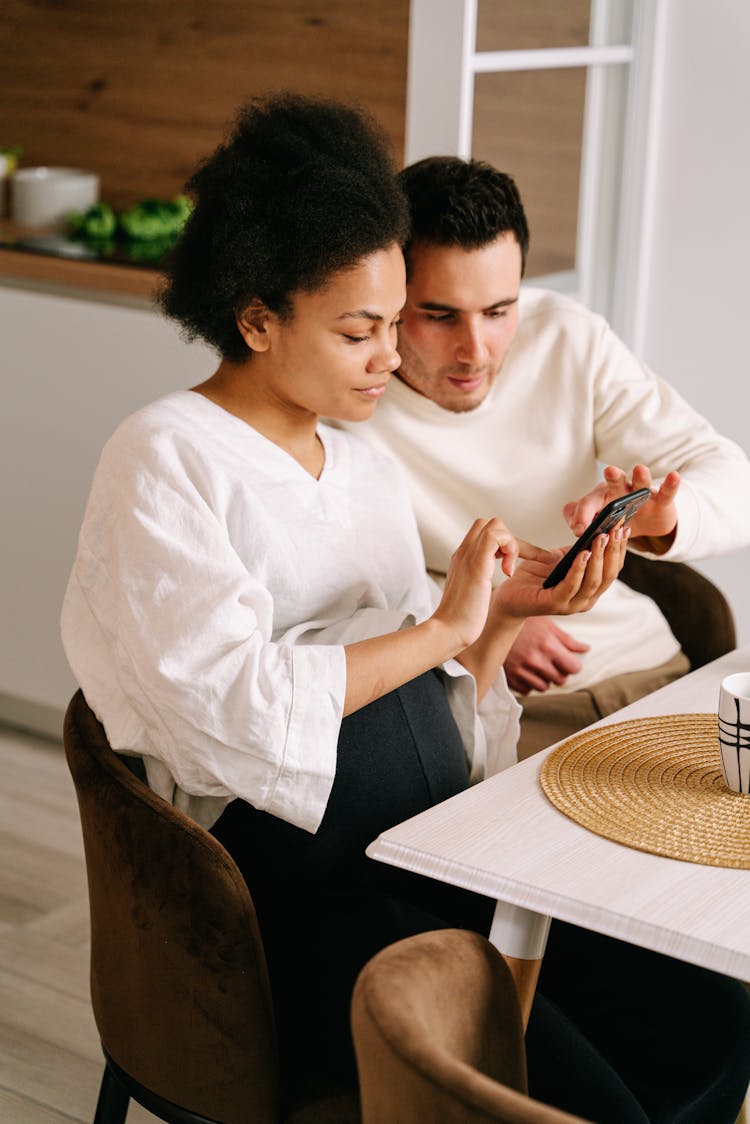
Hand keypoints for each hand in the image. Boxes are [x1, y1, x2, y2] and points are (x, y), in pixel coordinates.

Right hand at [433, 518, 518, 649]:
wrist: (448, 630)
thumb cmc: (459, 618)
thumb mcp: (469, 592)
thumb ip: (474, 580)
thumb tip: (482, 582)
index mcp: (462, 559)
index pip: (481, 532)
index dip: (501, 542)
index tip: (508, 564)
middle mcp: (464, 553)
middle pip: (488, 523)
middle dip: (507, 540)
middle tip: (509, 564)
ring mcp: (469, 557)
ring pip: (494, 526)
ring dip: (510, 544)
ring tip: (508, 568)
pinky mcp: (477, 565)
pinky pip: (496, 536)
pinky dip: (510, 548)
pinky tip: (507, 571)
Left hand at [493, 526, 627, 620]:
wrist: (509, 595)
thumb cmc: (533, 576)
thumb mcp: (559, 559)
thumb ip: (576, 551)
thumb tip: (593, 531)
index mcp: (590, 589)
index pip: (612, 569)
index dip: (620, 548)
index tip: (624, 527)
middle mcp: (586, 600)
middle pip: (608, 575)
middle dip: (613, 550)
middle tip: (616, 529)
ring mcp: (572, 604)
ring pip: (593, 581)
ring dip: (598, 557)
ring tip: (601, 537)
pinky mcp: (555, 604)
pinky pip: (571, 585)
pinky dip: (579, 569)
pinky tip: (582, 553)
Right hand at [503, 617, 589, 694]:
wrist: (491, 623)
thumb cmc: (521, 621)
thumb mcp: (545, 624)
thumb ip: (566, 640)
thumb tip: (585, 649)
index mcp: (547, 645)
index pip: (573, 668)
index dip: (572, 665)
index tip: (567, 660)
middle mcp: (535, 660)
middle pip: (560, 680)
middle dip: (559, 672)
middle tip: (551, 662)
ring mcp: (521, 670)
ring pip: (544, 687)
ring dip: (543, 679)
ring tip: (536, 665)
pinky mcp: (509, 677)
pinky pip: (527, 690)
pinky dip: (528, 683)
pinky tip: (524, 670)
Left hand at [564, 464, 679, 549]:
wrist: (647, 523)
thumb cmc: (617, 521)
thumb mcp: (598, 524)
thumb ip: (581, 522)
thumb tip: (576, 527)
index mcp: (601, 498)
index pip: (589, 503)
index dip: (583, 515)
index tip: (579, 530)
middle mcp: (620, 491)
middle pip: (614, 483)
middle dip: (613, 477)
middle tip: (609, 471)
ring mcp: (642, 494)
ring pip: (640, 484)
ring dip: (641, 477)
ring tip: (640, 469)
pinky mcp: (661, 501)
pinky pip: (666, 492)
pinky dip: (670, 484)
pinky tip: (675, 476)